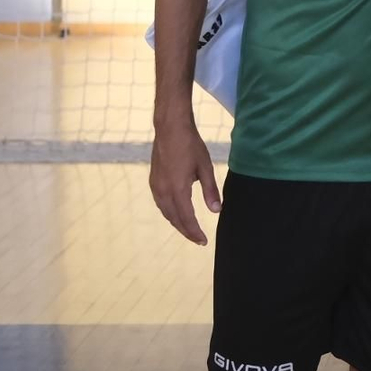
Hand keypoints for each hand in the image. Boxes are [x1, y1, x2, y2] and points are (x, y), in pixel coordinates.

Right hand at [150, 119, 221, 244]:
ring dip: (177, 223)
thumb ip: (210, 191)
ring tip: (189, 229)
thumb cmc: (190, 145)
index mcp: (177, 189)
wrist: (170, 128)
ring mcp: (156, 186)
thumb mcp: (205, 167)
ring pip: (166, 212)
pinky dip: (169, 212)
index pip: (187, 218)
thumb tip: (216, 211)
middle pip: (174, 219)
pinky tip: (176, 212)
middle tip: (198, 239)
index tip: (203, 241)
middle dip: (186, 231)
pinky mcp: (153, 180)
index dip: (195, 232)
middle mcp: (163, 191)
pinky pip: (161, 203)